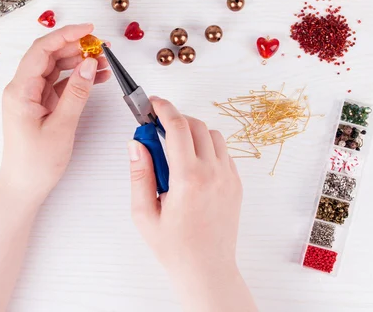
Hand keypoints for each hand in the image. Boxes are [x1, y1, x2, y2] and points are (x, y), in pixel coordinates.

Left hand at [0, 24, 110, 204]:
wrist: (23, 188)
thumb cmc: (36, 163)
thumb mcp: (61, 127)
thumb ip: (77, 93)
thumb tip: (89, 64)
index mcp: (20, 91)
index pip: (41, 50)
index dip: (66, 35)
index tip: (89, 29)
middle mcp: (22, 89)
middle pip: (48, 56)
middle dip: (76, 47)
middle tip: (102, 46)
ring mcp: (31, 97)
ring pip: (55, 69)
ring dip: (79, 62)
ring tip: (105, 61)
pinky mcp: (40, 106)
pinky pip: (59, 84)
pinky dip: (77, 79)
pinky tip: (96, 77)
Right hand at [128, 97, 242, 286]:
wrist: (207, 269)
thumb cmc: (174, 247)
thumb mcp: (143, 213)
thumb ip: (139, 174)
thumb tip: (136, 144)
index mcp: (188, 179)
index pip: (177, 127)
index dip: (163, 108)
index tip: (152, 103)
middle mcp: (213, 173)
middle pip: (196, 125)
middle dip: (175, 119)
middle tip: (156, 130)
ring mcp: (229, 177)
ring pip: (213, 135)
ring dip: (192, 133)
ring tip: (174, 151)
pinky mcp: (236, 184)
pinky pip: (223, 152)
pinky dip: (206, 148)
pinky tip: (191, 165)